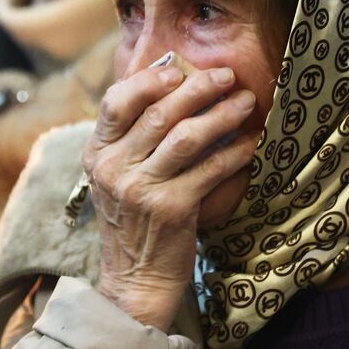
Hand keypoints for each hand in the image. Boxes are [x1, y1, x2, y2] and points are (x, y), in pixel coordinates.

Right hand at [82, 65, 257, 331]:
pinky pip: (211, 169)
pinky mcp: (171, 209)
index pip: (115, 102)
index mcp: (96, 154)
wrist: (136, 279)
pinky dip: (236, 153)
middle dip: (199, 88)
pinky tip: (251, 144)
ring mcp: (141, 189)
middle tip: (227, 76)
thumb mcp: (116, 177)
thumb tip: (170, 86)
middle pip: (159, 113)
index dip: (148, 80)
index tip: (177, 70)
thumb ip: (132, 139)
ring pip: (187, 136)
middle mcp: (113, 169)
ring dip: (222, 114)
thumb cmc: (133, 220)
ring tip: (245, 102)